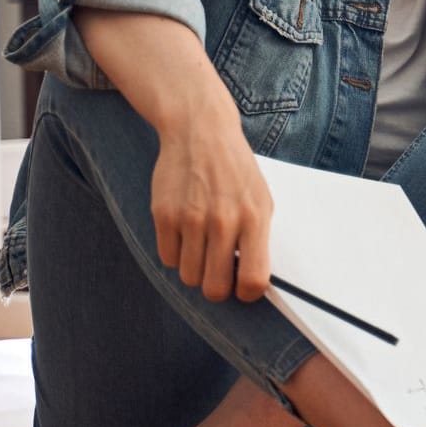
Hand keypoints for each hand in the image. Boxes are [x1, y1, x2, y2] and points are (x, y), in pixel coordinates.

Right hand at [149, 96, 273, 302]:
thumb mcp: (261, 199)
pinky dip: (176, 255)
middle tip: (218, 275)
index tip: (244, 289)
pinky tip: (185, 236)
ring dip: (195, 271)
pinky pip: (167, 258)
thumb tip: (252, 281)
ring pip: (189, 276)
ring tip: (202, 251)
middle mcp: (223, 221)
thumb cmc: (236, 171)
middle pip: (215, 287)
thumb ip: (258, 238)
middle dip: (217, 288)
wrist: (200, 132)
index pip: (254, 279)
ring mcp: (191, 218)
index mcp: (254, 218)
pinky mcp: (164, 214)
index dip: (248, 294)